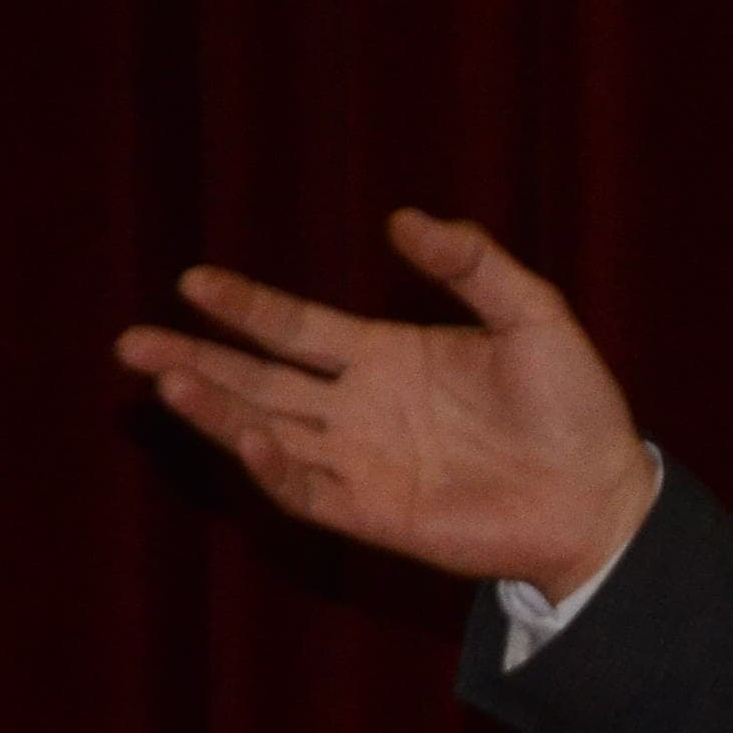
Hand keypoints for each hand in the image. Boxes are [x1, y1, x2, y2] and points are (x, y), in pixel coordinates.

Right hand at [114, 209, 655, 596]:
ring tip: (164, 377)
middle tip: (130, 340)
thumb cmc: (576, 403)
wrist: (603, 491)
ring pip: (267, 431)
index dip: (244, 306)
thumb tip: (402, 219)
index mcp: (388, 356)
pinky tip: (247, 433)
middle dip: (196, 358)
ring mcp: (363, 462)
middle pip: (260, 379)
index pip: (295, 327)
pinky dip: (272, 465)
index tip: (192, 281)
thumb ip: (471, 263)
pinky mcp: (376, 513)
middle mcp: (362, 409)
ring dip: (216, 408)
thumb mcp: (533, 313)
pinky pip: (307, 490)